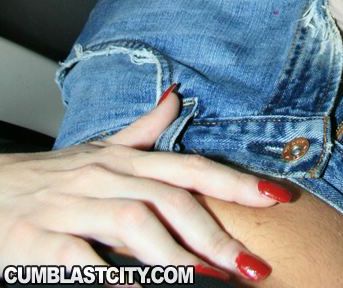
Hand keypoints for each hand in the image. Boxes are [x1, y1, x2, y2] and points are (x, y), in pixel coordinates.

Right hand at [0, 89, 288, 277]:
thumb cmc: (45, 180)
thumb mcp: (96, 152)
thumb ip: (141, 133)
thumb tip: (176, 99)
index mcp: (122, 160)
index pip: (189, 168)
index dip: (234, 182)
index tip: (277, 198)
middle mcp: (103, 178)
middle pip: (170, 200)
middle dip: (215, 234)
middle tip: (252, 266)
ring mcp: (71, 207)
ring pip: (133, 223)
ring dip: (175, 256)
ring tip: (210, 280)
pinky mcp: (39, 241)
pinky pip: (80, 257)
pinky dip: (109, 274)